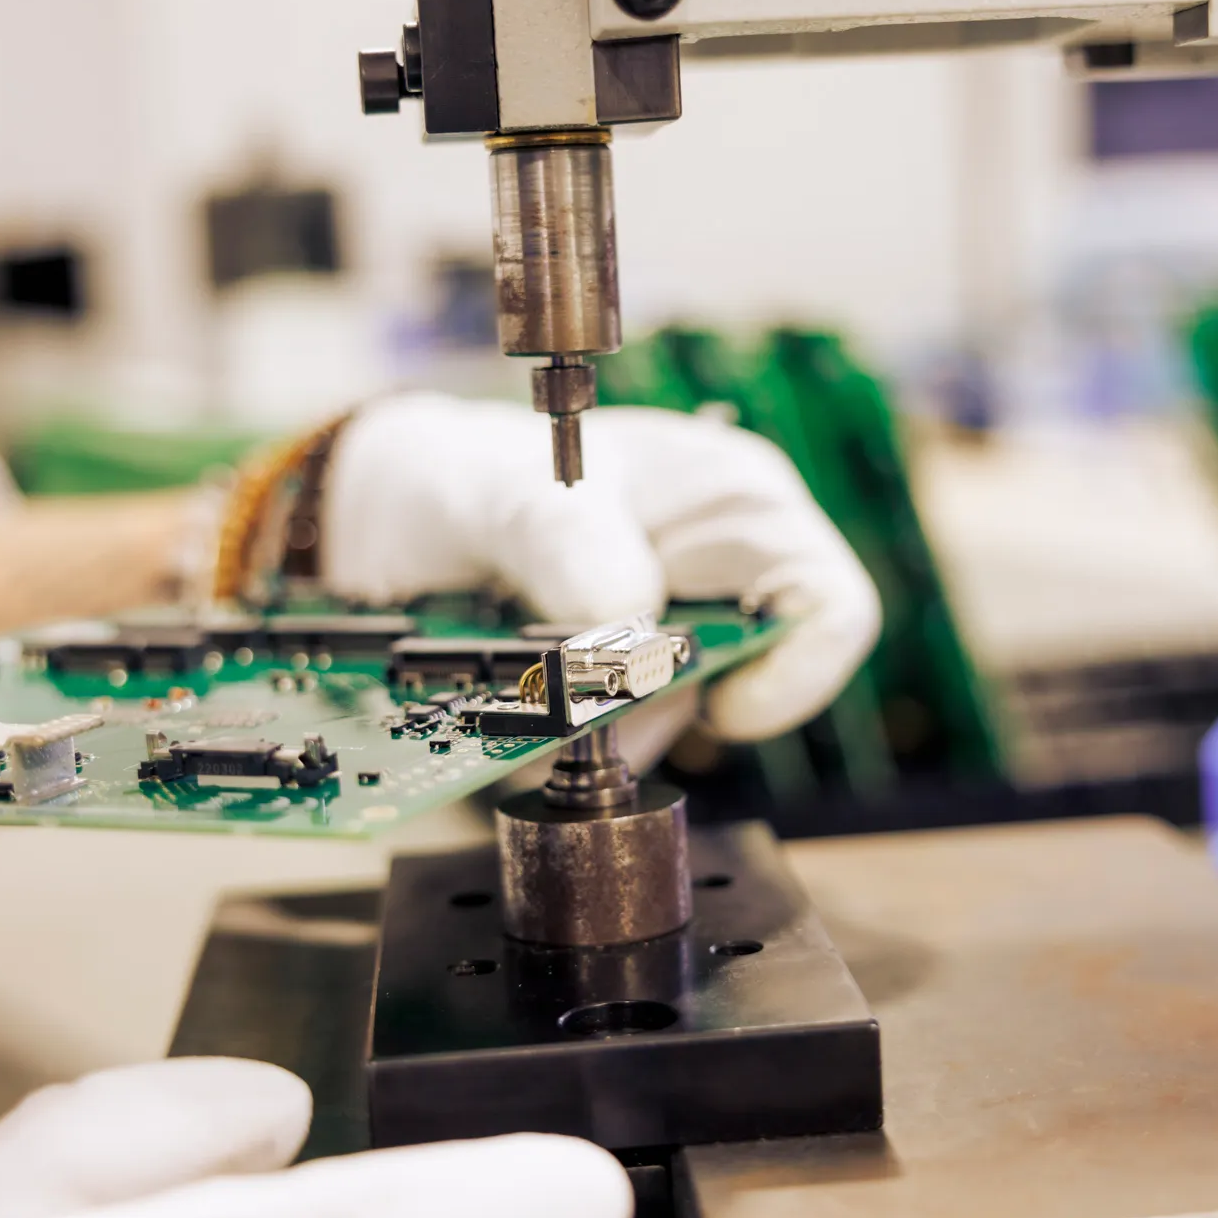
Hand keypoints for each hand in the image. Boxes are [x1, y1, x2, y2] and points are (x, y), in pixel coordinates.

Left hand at [321, 396, 880, 742]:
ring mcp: (668, 642)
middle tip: (572, 706)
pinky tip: (501, 710)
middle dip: (661, 713)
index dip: (793, 673)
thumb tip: (623, 622)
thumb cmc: (465, 468)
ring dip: (593, 737)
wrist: (389, 514)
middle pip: (757, 686)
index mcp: (732, 502)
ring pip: (674, 732)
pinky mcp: (616, 691)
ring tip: (508, 696)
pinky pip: (613, 749)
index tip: (715, 708)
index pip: (829, 606)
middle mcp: (717, 578)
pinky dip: (558, 748)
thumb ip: (563, 538)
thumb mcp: (500, 485)